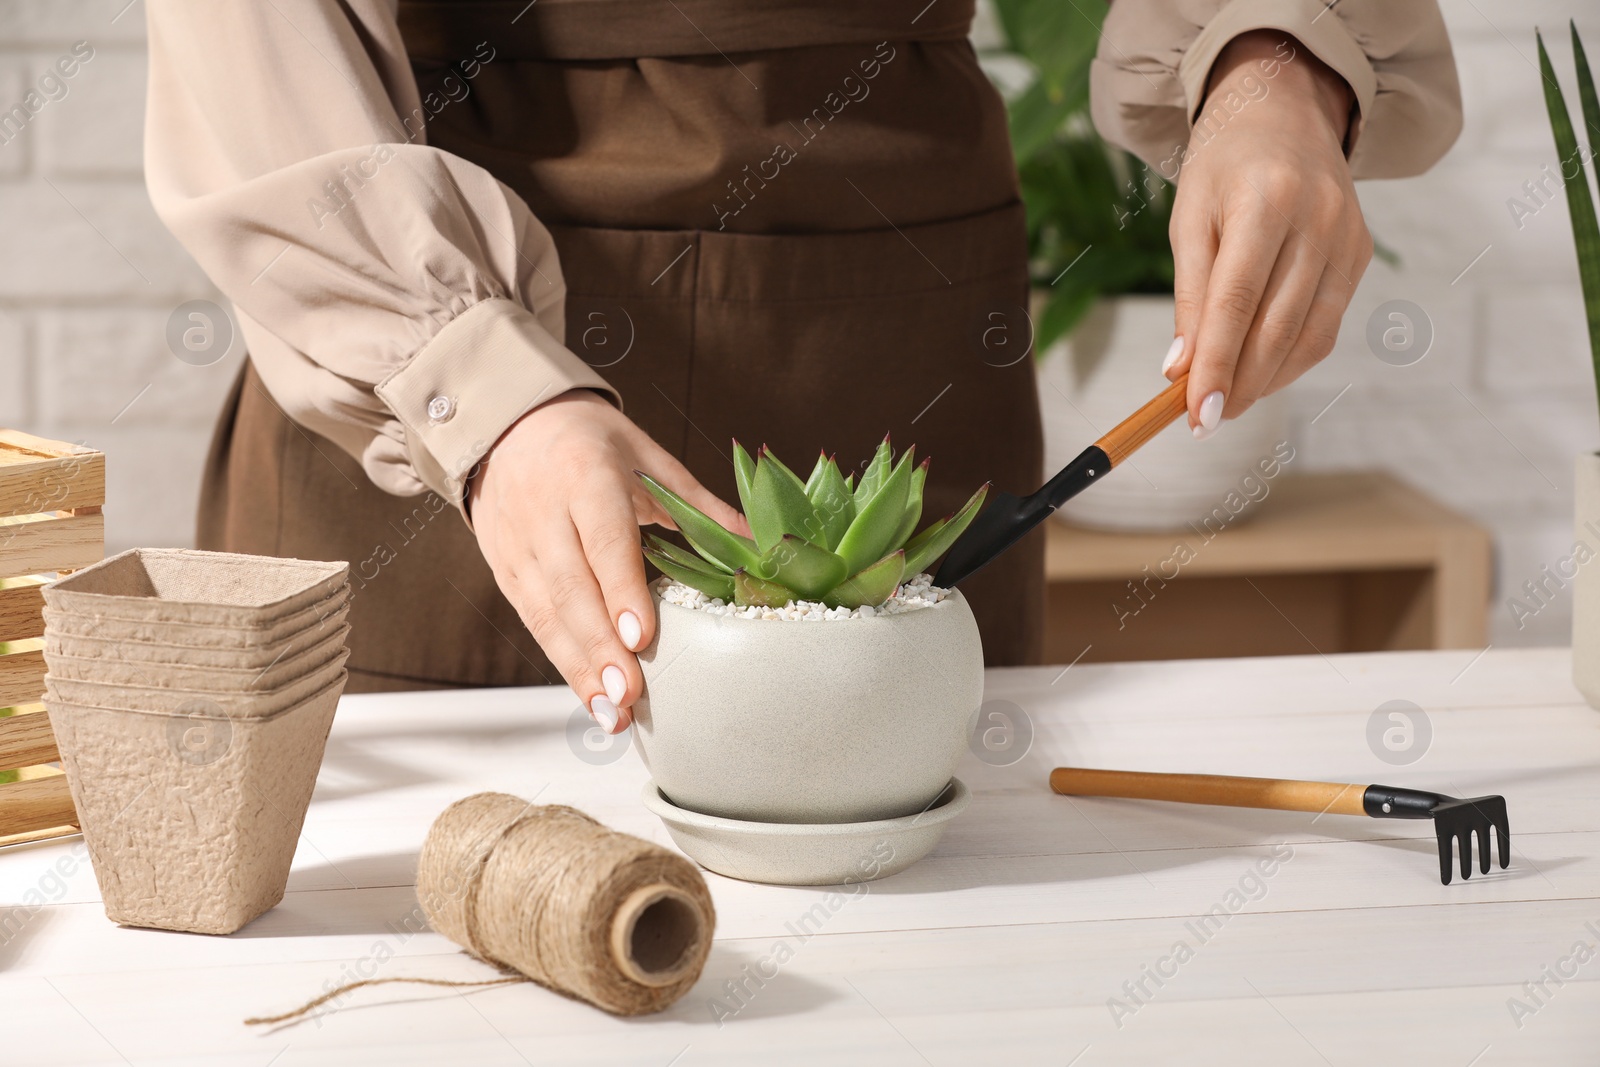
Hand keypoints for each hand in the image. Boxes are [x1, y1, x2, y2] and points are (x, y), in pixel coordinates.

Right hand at [469, 390, 745, 732]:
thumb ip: (700, 503)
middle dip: (600, 648)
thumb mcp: (647, 456)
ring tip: (611, 711)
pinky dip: (562, 661)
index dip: (620, 590)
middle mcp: (544, 511)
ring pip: (547, 614)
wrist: (507, 425)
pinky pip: (534, 621)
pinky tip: (589, 695)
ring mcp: (518, 544)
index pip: (603, 538)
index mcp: (586, 473)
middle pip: (572, 588)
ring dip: (579, 668)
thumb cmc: (589, 441)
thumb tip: (759, 543)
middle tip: (629, 696)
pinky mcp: (505, 570)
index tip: (640, 637)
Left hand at [1163, 30, 1373, 436]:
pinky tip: (1258, 373)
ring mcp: (1348, 238)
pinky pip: (1325, 326)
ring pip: (1308, 337)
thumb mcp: (1189, 218)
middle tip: (1204, 421)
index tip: (1196, 413)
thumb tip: (1181, 369)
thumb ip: (1189, 294)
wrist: (1284, 111)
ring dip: (1265, 381)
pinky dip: (1290, 360)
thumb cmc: (1223, 165)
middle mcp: (1319, 219)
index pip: (1237, 301)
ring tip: (1226, 402)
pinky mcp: (1361, 253)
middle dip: (1238, 383)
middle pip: (1276, 327)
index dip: (1217, 364)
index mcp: (1267, 201)